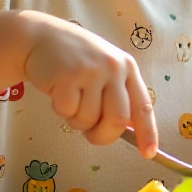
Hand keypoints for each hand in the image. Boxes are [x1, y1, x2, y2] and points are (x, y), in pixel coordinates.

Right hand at [20, 11, 157, 156]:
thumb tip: (130, 130)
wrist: (43, 37)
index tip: (148, 153)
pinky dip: (61, 110)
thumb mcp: (104, 70)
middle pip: (117, 120)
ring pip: (89, 119)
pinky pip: (68, 111)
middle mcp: (113, 68)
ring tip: (71, 98)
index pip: (142, 106)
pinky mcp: (68, 76)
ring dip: (77, 120)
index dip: (147, 132)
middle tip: (91, 134)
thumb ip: (117, 95)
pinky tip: (58, 91)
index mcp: (127, 67)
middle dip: (103, 136)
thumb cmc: (76, 60)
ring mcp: (91, 71)